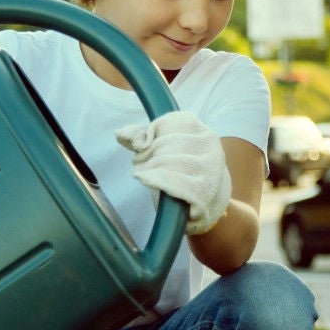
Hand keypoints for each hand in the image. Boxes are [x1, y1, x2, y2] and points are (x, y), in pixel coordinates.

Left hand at [119, 111, 230, 234]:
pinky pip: (169, 182)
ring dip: (149, 169)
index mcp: (205, 133)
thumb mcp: (171, 151)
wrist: (211, 207)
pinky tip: (148, 180)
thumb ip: (147, 138)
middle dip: (147, 154)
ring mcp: (209, 173)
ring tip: (148, 174)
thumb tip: (119, 133)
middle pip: (164, 143)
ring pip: (165, 162)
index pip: (170, 122)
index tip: (146, 144)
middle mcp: (211, 150)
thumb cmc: (186, 174)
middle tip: (143, 164)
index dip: (153, 132)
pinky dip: (154, 180)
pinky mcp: (202, 194)